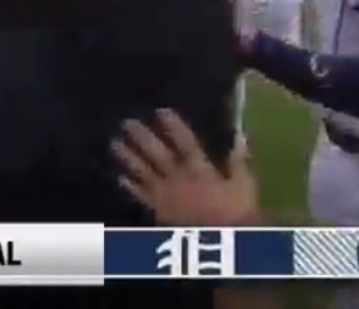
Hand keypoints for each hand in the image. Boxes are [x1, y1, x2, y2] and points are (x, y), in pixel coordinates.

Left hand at [114, 108, 262, 226]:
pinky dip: (130, 187)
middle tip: (127, 123)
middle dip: (142, 136)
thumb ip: (239, 160)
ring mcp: (165, 195)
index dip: (173, 125)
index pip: (185, 141)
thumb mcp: (244, 185)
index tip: (160, 111)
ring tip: (114, 143)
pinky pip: (141, 197)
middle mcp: (178, 177)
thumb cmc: (236, 214)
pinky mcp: (158, 212)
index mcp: (200, 168)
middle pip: (157, 153)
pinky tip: (120, 178)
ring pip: (143, 171)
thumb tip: (239, 135)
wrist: (220, 247)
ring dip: (128, 157)